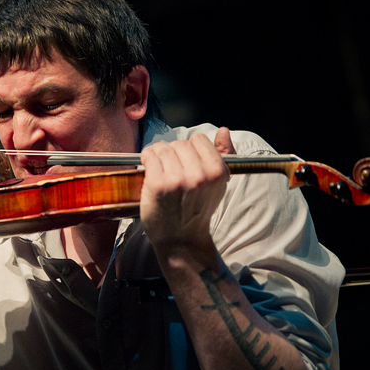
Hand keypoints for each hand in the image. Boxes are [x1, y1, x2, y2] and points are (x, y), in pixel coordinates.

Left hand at [139, 127, 233, 253]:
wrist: (181, 239)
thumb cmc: (197, 210)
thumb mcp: (217, 184)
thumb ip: (223, 155)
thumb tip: (223, 130)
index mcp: (217, 172)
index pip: (199, 139)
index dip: (189, 148)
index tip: (184, 160)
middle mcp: (199, 175)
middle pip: (179, 143)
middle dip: (172, 152)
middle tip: (170, 167)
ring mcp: (178, 180)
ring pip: (163, 148)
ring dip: (157, 154)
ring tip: (158, 167)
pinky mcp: (158, 185)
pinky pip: (149, 157)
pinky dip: (146, 159)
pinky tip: (148, 168)